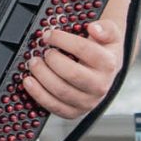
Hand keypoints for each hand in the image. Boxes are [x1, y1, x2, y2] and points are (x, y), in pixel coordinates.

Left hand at [21, 0, 127, 118]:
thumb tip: (94, 29)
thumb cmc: (103, 50)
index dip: (62, 40)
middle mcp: (100, 85)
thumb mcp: (110, 34)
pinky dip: (38, 94)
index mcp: (108, 64)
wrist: (106, 72)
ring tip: (33, 63)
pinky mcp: (75, 112)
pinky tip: (29, 81)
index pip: (83, 50)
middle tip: (42, 52)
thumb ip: (106, 28)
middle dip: (51, 61)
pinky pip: (55, 107)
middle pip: (72, 74)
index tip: (48, 35)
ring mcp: (88, 101)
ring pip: (61, 91)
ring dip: (42, 76)